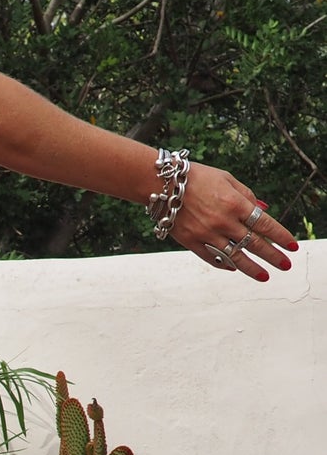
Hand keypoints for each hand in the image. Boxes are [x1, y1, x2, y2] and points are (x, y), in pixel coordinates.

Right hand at [169, 162, 297, 281]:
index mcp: (236, 203)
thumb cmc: (197, 178)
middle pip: (254, 243)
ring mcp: (207, 234)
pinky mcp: (191, 242)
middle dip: (273, 256)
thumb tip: (263, 211)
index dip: (281, 236)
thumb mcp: (226, 180)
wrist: (162, 184)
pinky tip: (234, 268)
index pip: (265, 224)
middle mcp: (224, 221)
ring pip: (235, 256)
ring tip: (264, 276)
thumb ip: (246, 195)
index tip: (292, 246)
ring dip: (252, 268)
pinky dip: (225, 264)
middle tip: (285, 265)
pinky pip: (212, 258)